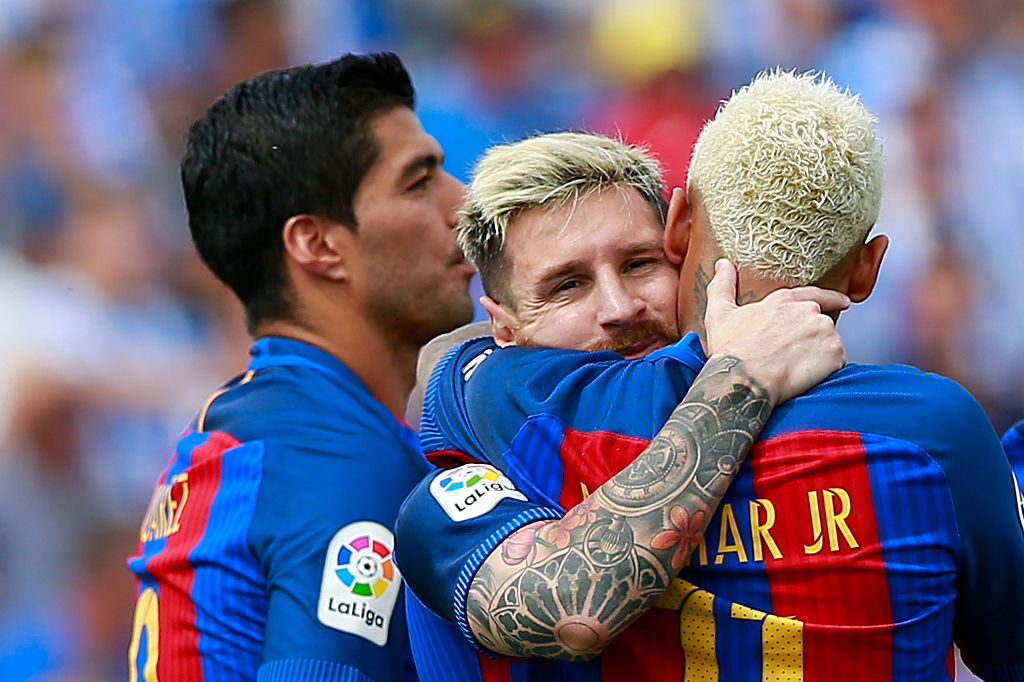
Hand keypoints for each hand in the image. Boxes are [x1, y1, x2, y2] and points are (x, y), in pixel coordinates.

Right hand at [703, 259, 848, 404]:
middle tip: (794, 356)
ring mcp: (824, 331)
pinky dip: (827, 371)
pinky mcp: (834, 354)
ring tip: (796, 368)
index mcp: (785, 300)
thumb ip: (723, 285)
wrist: (743, 379)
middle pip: (821, 324)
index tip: (843, 302)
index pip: (816, 294)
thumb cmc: (730, 349)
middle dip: (812, 339)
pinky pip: (837, 363)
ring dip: (820, 355)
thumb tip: (722, 264)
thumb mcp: (719, 313)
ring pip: (830, 344)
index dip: (831, 298)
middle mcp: (809, 311)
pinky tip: (805, 377)